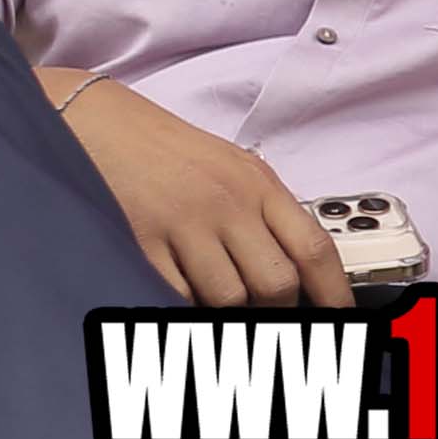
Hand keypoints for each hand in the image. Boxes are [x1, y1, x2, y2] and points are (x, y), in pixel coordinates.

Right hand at [63, 79, 350, 305]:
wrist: (97, 121)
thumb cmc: (170, 150)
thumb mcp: (235, 168)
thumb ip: (270, 212)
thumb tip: (303, 268)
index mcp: (259, 186)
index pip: (314, 248)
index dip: (334, 293)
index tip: (341, 317)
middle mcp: (227, 205)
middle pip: (275, 283)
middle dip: (276, 309)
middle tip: (266, 312)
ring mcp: (183, 224)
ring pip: (228, 296)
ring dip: (229, 309)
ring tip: (219, 297)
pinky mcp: (141, 241)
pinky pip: (177, 294)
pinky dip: (184, 302)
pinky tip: (181, 289)